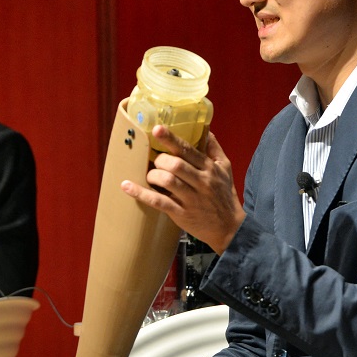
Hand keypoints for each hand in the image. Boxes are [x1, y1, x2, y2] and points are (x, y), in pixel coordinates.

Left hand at [121, 126, 244, 254]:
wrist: (230, 228)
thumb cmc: (225, 195)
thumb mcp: (226, 169)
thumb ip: (214, 148)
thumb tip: (205, 129)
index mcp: (209, 168)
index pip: (188, 150)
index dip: (171, 139)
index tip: (156, 129)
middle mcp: (201, 182)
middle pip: (175, 164)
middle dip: (160, 160)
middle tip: (155, 161)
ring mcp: (191, 199)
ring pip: (168, 181)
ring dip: (153, 175)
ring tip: (150, 175)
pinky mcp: (181, 214)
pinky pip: (159, 202)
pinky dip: (141, 194)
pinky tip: (127, 186)